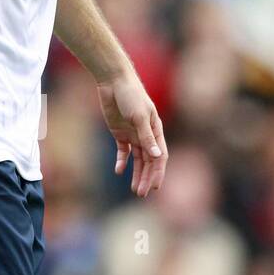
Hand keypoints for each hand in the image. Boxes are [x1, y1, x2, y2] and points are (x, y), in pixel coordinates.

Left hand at [97, 71, 167, 196]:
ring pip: (137, 159)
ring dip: (136, 173)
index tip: (154, 187)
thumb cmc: (130, 95)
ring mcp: (133, 134)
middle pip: (148, 161)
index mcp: (156, 130)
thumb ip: (147, 137)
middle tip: (141, 193)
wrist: (113, 81)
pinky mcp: (119, 132)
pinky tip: (119, 171)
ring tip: (134, 188)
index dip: (158, 172)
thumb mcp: (140, 116)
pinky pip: (123, 151)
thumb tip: (157, 157)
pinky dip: (122, 161)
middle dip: (146, 177)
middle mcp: (146, 134)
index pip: (159, 157)